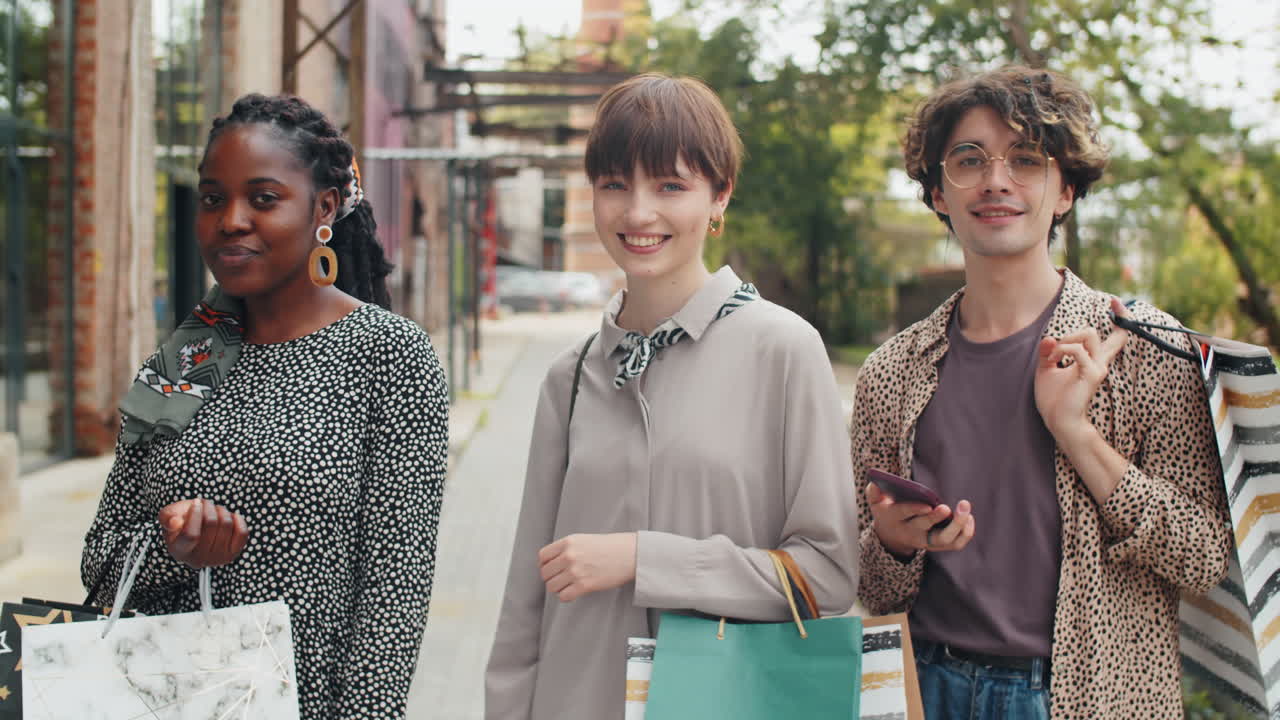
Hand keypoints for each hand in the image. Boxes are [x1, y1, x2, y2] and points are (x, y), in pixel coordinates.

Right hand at [158, 498, 248, 568]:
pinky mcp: (232, 554)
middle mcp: (198, 560)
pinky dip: (238, 520)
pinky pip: (242, 533)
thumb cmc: (181, 521)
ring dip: (221, 510)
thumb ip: (167, 517)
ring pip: (226, 524)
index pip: (191, 535)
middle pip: (211, 524)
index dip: (195, 514)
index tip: (196, 502)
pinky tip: (230, 517)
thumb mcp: (168, 516)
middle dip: (208, 507)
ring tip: (213, 510)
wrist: (196, 531)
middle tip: (204, 503)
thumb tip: (176, 522)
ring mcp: (217, 559)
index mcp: (179, 551)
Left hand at [538, 532, 636, 602]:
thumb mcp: (583, 539)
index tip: (549, 568)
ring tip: (567, 585)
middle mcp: (569, 556)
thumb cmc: (609, 546)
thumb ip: (566, 548)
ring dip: (557, 588)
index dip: (543, 564)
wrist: (628, 554)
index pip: (542, 556)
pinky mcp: (584, 586)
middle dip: (550, 578)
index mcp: (568, 542)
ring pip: (552, 586)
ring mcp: (576, 572)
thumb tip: (550, 562)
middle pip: (545, 573)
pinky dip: (566, 596)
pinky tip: (573, 591)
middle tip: (559, 578)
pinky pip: (563, 596)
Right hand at [865, 483, 974, 556]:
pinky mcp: (939, 545)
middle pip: (926, 530)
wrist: (892, 536)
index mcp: (896, 520)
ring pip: (945, 540)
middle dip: (937, 519)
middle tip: (947, 507)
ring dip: (958, 526)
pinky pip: (956, 544)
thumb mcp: (875, 503)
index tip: (928, 504)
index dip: (916, 510)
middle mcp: (912, 533)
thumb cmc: (887, 512)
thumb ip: (873, 493)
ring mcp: (927, 541)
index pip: (906, 515)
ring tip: (965, 509)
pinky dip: (966, 533)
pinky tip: (969, 518)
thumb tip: (874, 484)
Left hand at [1035, 297, 1129, 448]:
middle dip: (1069, 334)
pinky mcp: (1092, 375)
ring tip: (1052, 358)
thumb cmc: (1054, 399)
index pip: (1114, 337)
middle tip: (1053, 352)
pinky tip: (1053, 362)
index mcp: (1091, 360)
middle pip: (1093, 331)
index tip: (1116, 302)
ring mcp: (1097, 368)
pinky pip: (1078, 350)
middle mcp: (1099, 362)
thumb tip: (1050, 337)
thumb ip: (1048, 352)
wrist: (1058, 421)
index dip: (1120, 317)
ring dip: (1065, 341)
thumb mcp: (1045, 370)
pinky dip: (1062, 351)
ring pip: (1088, 335)